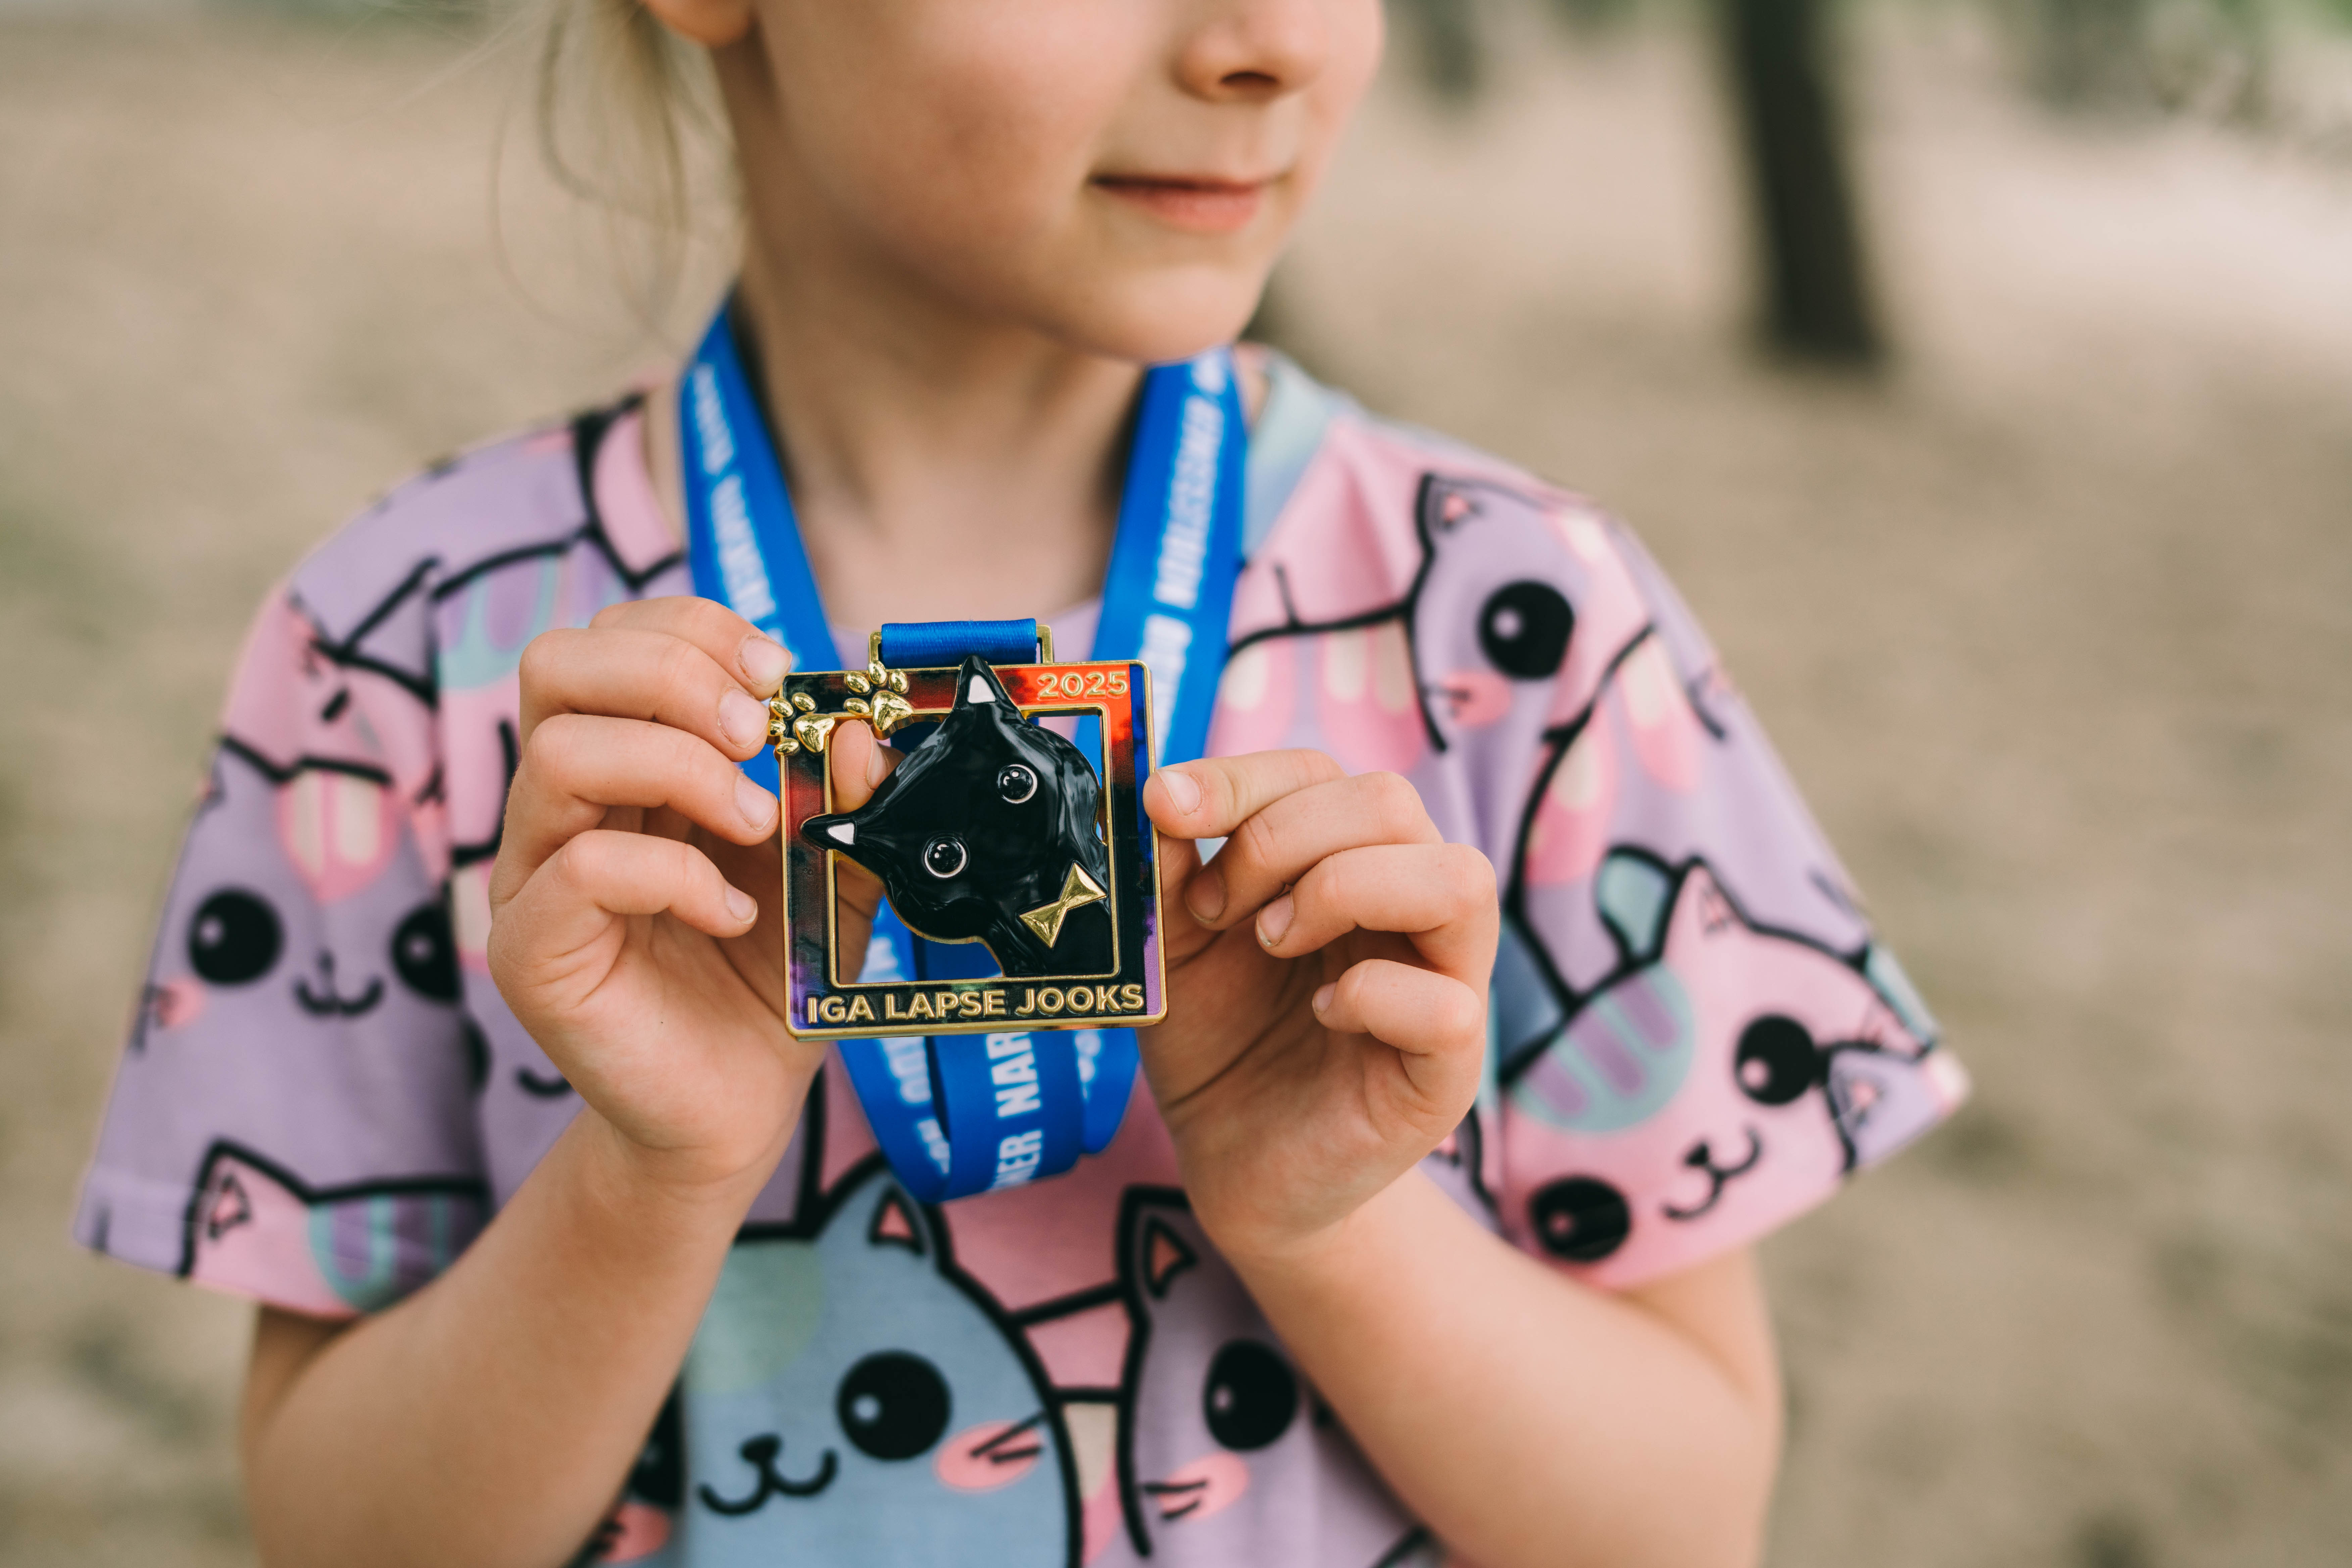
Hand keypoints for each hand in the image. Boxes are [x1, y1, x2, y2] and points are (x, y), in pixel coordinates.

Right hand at [486, 597, 809, 1196]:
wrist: (737, 1106)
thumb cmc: (769, 980)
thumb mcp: (829, 874)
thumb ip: (844, 802)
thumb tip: (854, 729)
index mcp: (625, 765)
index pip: (614, 639)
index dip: (693, 630)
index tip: (775, 675)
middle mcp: (562, 806)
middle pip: (558, 665)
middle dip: (669, 672)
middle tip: (754, 733)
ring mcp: (532, 876)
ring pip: (558, 752)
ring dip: (676, 765)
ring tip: (755, 825)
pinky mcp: (531, 951)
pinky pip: (581, 867)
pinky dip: (675, 874)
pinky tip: (731, 915)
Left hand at [1141, 752, 1497, 1263]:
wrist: (1236, 1164)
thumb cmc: (1220, 1042)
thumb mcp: (1174, 944)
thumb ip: (1171, 869)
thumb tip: (1157, 795)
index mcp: (1346, 862)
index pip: (1322, 773)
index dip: (1240, 778)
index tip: (1166, 811)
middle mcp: (1408, 907)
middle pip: (1391, 802)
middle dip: (1283, 836)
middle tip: (1217, 908)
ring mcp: (1444, 983)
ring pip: (1459, 879)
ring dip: (1344, 891)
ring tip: (1272, 942)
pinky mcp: (1448, 1069)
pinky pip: (1449, 1004)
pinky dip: (1373, 997)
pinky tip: (1320, 1014)